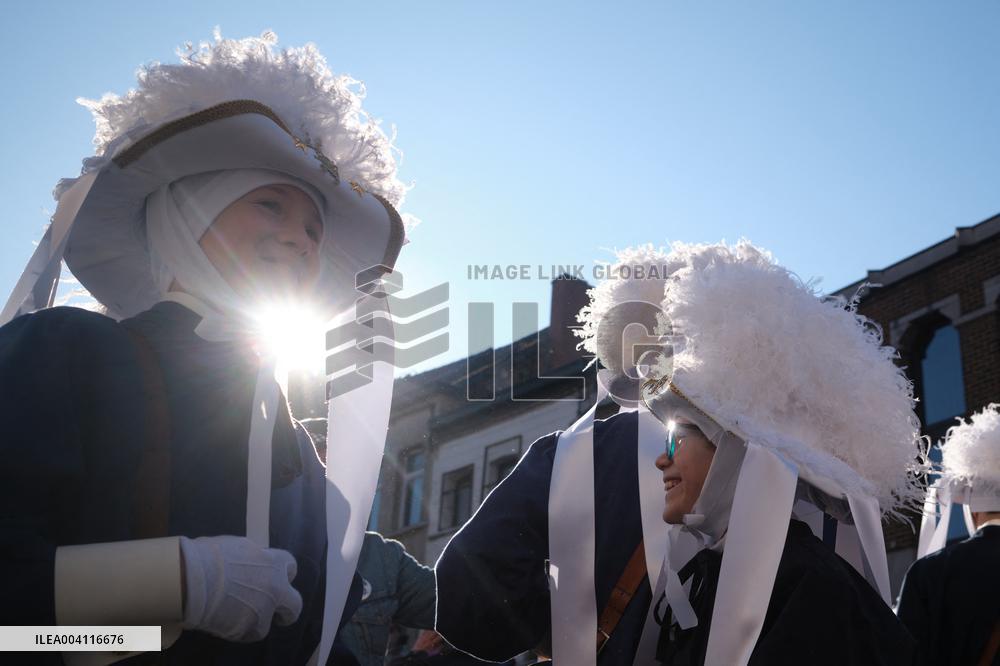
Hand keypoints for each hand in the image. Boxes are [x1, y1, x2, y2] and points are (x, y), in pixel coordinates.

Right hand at [179, 535, 302, 641]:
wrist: (192, 579)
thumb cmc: (209, 557)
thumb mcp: (238, 547)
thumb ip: (253, 557)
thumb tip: (252, 561)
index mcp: (273, 562)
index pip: (290, 567)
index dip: (283, 575)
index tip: (276, 580)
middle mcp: (276, 587)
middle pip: (294, 604)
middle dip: (288, 610)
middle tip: (279, 615)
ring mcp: (264, 609)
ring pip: (266, 622)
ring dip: (253, 621)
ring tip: (231, 616)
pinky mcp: (250, 628)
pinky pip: (248, 634)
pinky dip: (238, 631)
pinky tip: (223, 623)